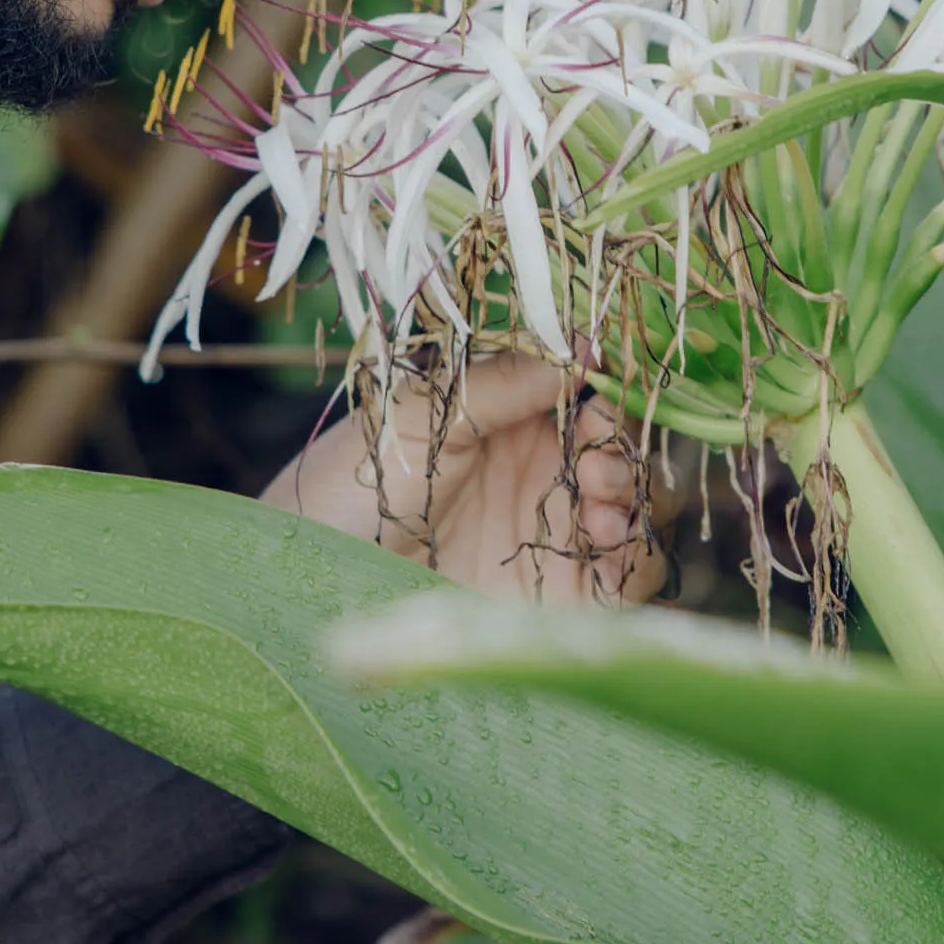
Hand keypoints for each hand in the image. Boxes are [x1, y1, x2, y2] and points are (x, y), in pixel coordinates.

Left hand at [262, 358, 664, 603]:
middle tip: (596, 450)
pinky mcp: (558, 599)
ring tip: (599, 496)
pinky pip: (628, 575)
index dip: (604, 385)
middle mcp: (536, 473)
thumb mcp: (421, 415)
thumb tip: (581, 344)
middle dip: (623, 442)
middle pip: (620, 447)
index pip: (583, 391)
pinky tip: (605, 538)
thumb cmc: (343, 485)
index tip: (602, 383)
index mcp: (505, 417)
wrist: (306, 581)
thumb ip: (502, 383)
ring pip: (636, 506)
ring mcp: (550, 535)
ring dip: (635, 491)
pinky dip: (636, 552)